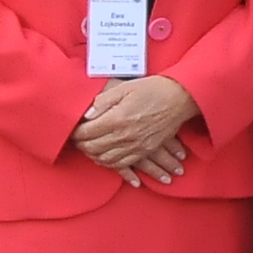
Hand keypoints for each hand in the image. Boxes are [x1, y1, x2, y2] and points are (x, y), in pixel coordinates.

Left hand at [73, 76, 201, 183]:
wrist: (180, 99)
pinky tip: (104, 159)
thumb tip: (87, 114)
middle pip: (93, 148)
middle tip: (76, 140)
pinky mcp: (144, 150)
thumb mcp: (124, 88)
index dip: (76, 133)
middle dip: (81, 145)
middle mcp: (125, 136)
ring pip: (105, 159)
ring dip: (93, 156)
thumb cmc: (153, 89)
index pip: (87, 133)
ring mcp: (135, 146)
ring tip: (87, 149)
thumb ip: (103, 101)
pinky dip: (109, 164)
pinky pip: (122, 164)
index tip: (72, 130)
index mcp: (117, 119)